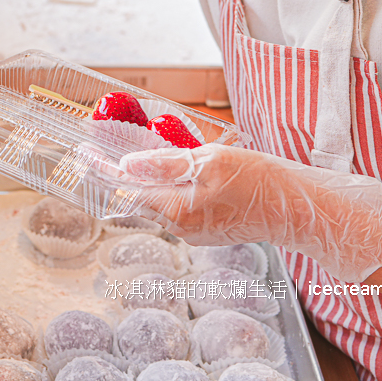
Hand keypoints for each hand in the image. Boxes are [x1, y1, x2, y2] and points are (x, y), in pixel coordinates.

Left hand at [120, 144, 381, 282]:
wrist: (300, 208)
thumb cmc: (262, 181)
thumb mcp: (210, 161)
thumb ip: (165, 165)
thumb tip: (126, 165)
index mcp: (177, 211)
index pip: (125, 189)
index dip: (99, 169)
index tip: (81, 153)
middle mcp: (180, 226)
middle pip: (134, 198)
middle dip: (114, 175)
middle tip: (97, 150)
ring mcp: (194, 230)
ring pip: (154, 202)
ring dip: (139, 180)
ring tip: (129, 154)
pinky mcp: (207, 227)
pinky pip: (174, 204)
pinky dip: (163, 187)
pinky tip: (165, 169)